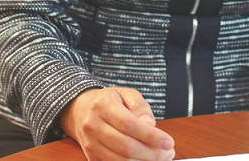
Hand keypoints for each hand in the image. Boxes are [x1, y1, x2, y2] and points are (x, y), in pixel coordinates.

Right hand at [60, 87, 174, 160]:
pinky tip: (146, 160)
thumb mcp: (125, 94)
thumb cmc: (108, 101)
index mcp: (102, 106)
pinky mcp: (92, 157)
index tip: (168, 142)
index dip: (151, 136)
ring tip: (161, 156)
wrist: (79, 110)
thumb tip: (150, 125)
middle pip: (126, 147)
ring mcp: (91, 144)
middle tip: (169, 151)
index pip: (129, 124)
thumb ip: (140, 107)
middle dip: (152, 153)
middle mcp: (93, 125)